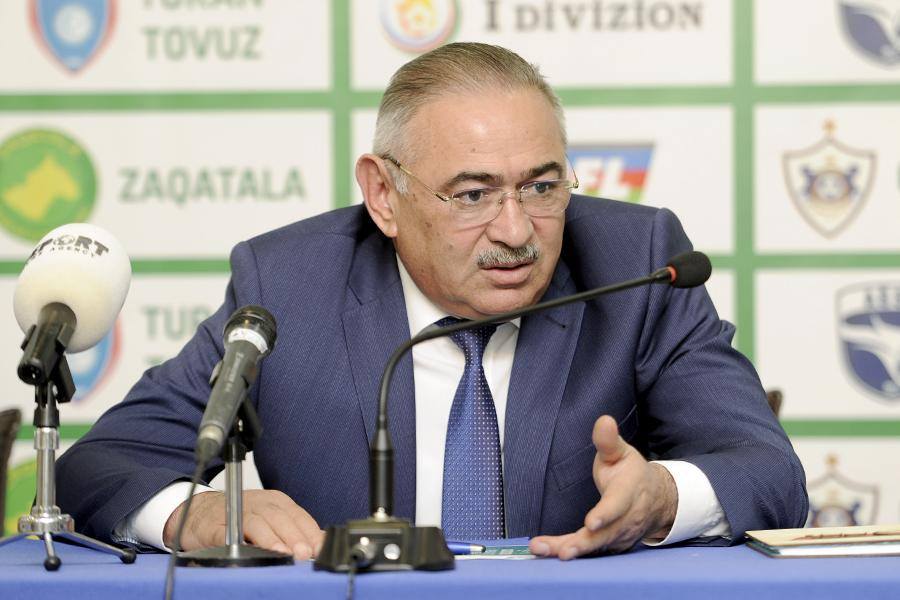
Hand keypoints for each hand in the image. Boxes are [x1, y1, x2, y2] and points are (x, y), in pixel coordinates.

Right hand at [163, 489, 323, 559]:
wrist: (199, 513)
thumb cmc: (240, 517)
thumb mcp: (272, 519)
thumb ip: (295, 531)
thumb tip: (321, 544)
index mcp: (276, 501)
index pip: (298, 516)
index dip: (310, 533)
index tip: (319, 549)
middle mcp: (258, 504)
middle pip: (280, 518)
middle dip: (294, 536)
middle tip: (304, 553)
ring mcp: (235, 513)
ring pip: (257, 523)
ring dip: (271, 538)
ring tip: (283, 553)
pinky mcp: (214, 527)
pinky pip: (227, 533)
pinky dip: (238, 541)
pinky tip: (248, 552)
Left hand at [529, 415, 676, 559]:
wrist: (656, 499)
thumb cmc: (631, 474)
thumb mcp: (621, 453)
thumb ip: (608, 440)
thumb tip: (604, 420)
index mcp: (629, 492)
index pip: (618, 505)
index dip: (606, 514)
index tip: (591, 522)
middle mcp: (627, 519)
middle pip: (604, 534)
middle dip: (582, 544)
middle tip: (561, 551)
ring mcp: (621, 536)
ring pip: (595, 546)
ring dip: (570, 550)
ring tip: (543, 550)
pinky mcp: (612, 546)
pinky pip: (591, 552)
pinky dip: (571, 552)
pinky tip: (549, 553)